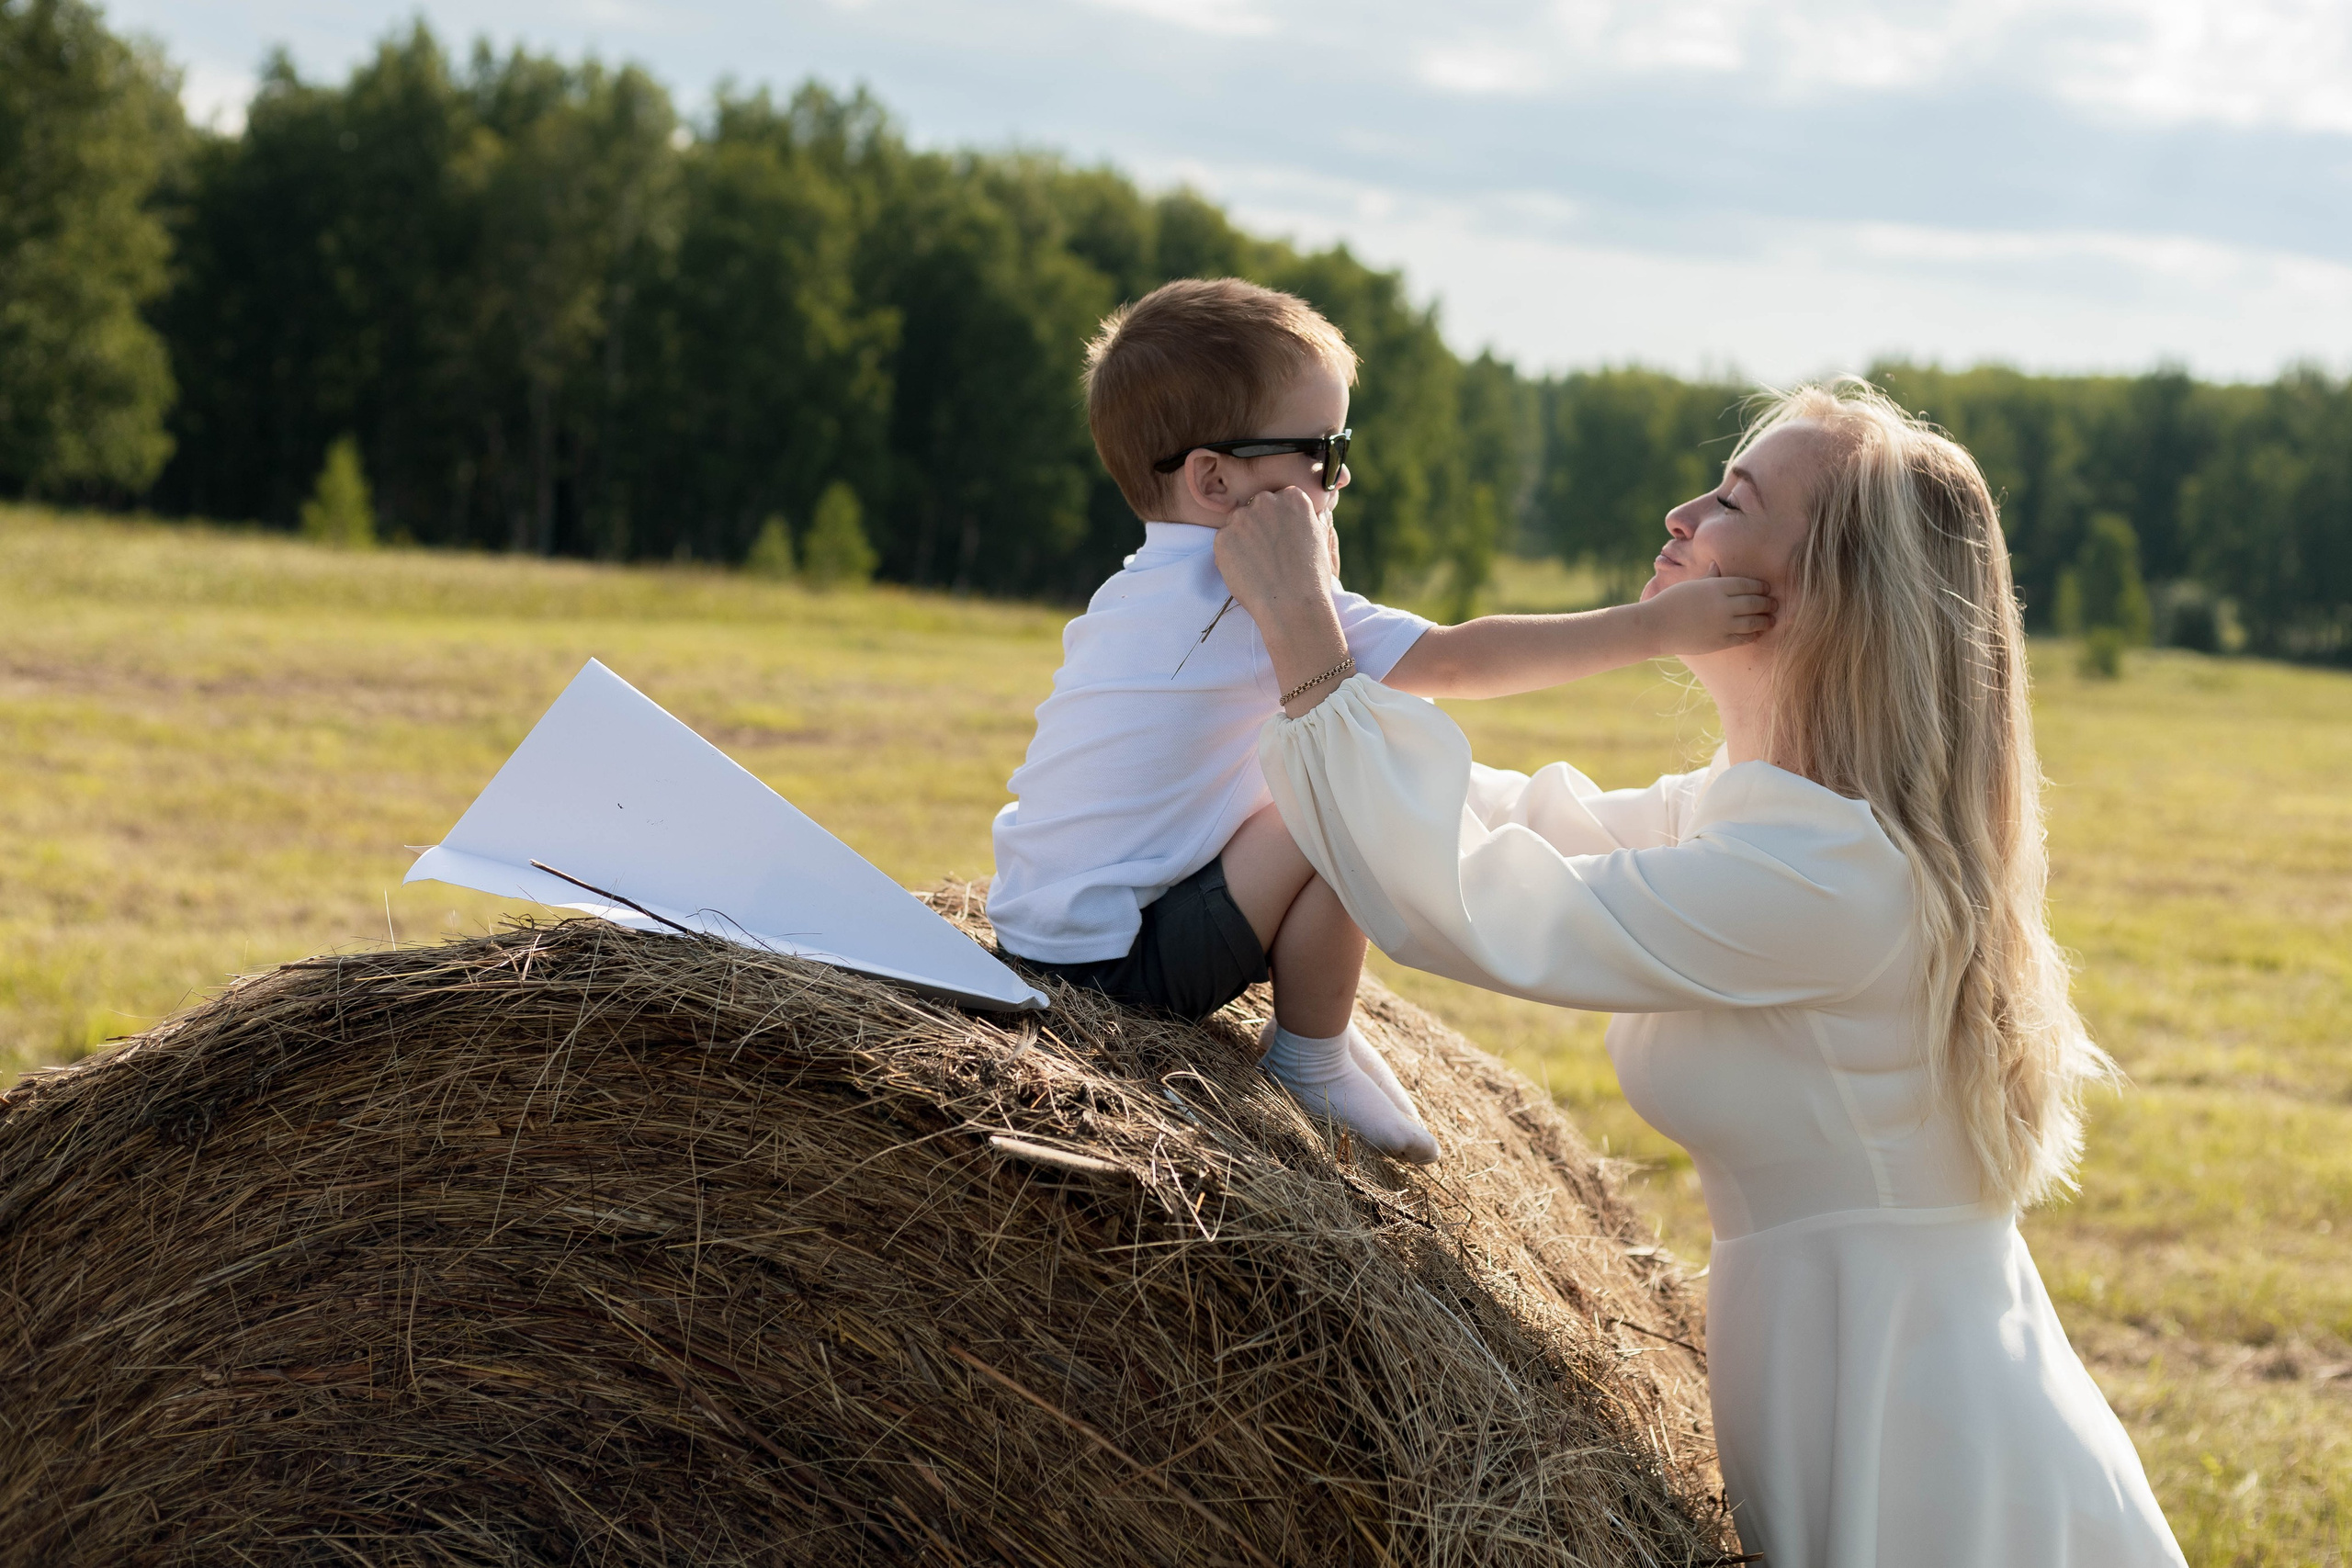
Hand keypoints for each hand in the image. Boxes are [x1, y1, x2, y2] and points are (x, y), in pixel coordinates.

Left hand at [1213, 485, 1334, 628]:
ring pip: (1238, 524)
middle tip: (1269, 554)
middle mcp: (1266, 500)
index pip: (1279, 499)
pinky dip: (1231, 556)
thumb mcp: (1322, 537)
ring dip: (1243, 540)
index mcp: (1293, 497)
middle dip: (1259, 526)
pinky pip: (1224, 543)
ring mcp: (1242, 518)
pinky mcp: (1223, 538)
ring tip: (1259, 566)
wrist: (1292, 605)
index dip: (1279, 522)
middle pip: (1256, 507)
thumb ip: (1312, 517)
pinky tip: (1247, 572)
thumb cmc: (1312, 576)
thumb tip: (1315, 511)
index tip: (1283, 539)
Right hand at [1637, 568, 1775, 654]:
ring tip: (1771, 619)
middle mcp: (1723, 605)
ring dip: (1766, 620)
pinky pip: (1743, 638)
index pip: (1748, 584)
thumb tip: (1717, 565)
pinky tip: (1758, 633)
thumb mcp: (1691, 584)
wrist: (1656, 626)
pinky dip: (1754, 635)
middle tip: (1774, 604)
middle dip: (1767, 603)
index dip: (1761, 587)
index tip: (1767, 589)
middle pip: (1755, 602)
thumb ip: (1709, 577)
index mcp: (1716, 587)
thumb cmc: (1671, 601)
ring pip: (1754, 622)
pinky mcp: (1720, 641)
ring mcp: (1723, 625)